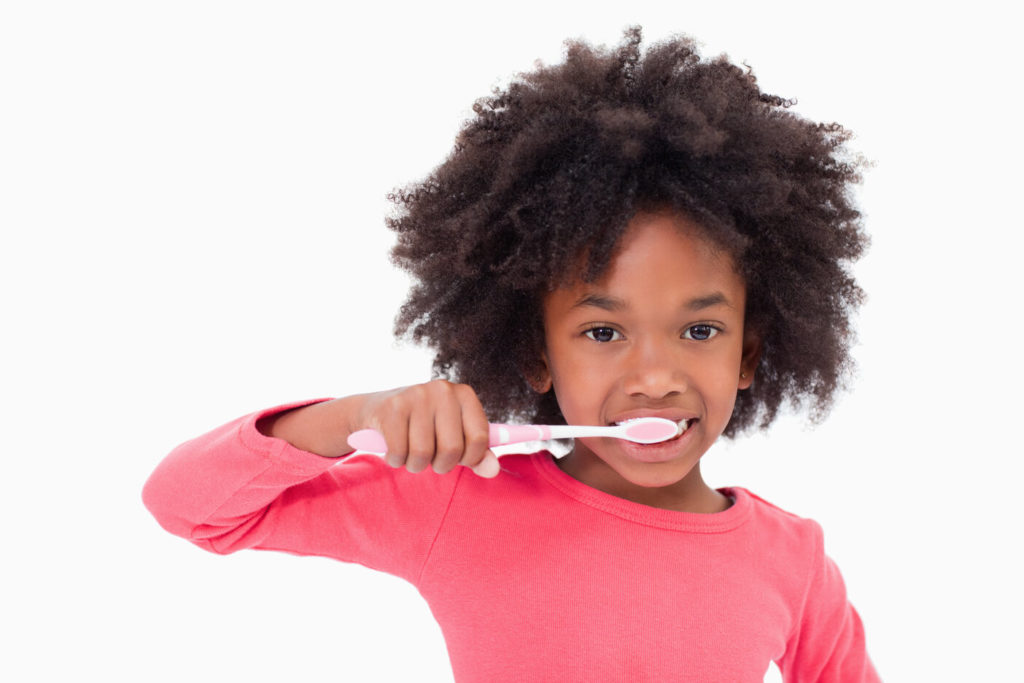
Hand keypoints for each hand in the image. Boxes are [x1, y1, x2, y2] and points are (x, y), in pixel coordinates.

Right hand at [349, 380, 499, 477]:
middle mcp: (443, 390)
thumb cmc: (423, 427)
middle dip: (441, 465)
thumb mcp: (454, 437)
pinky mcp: (392, 407)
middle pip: (451, 449)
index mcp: (465, 395)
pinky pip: (399, 452)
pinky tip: (393, 448)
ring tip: (410, 453)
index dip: (470, 458)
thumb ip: (477, 455)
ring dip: (415, 465)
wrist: (375, 411)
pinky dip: (395, 460)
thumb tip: (493, 471)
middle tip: (431, 458)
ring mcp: (417, 396)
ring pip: (423, 454)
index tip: (458, 458)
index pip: (480, 438)